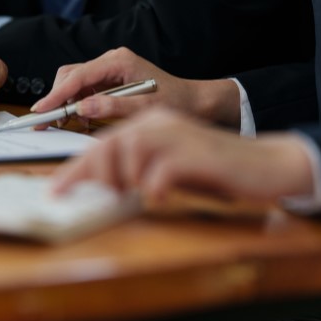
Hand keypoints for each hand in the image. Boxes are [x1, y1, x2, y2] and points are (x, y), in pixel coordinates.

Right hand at [31, 48, 240, 127]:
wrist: (194, 101)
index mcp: (118, 61)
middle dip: (55, 98)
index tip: (41, 111)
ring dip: (64, 102)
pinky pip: (83, 89)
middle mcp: (110, 61)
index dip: (56, 95)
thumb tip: (83, 108)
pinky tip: (78, 120)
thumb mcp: (146, 108)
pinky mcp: (108, 80)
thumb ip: (113, 107)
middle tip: (45, 122)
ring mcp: (109, 69)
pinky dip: (76, 105)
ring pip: (73, 82)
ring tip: (60, 123)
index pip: (77, 77)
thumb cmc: (176, 102)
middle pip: (70, 75)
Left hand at [52, 108, 314, 203]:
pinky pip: (158, 172)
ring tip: (137, 193)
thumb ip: (132, 169)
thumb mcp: (164, 167)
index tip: (56, 193)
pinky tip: (161, 197)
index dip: (74, 170)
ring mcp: (176, 136)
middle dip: (94, 177)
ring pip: (127, 154)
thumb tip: (98, 186)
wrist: (264, 165)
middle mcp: (157, 124)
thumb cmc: (211, 170)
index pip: (99, 144)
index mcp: (147, 124)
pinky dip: (153, 189)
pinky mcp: (195, 154)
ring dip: (125, 181)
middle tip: (105, 196)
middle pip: (106, 145)